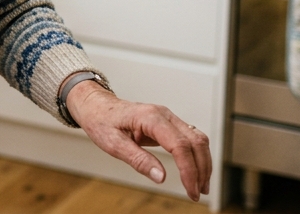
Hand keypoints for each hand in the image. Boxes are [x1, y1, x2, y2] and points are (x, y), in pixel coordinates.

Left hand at [67, 81, 211, 200]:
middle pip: (195, 141)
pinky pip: (190, 139)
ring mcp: (168, 118)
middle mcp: (164, 115)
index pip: (180, 145)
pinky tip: (195, 171)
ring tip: (201, 186)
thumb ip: (138, 160)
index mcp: (151, 118)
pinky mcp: (168, 124)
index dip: (189, 170)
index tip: (191, 190)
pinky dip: (196, 156)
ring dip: (203, 163)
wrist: (96, 106)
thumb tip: (161, 177)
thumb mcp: (113, 143)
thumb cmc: (101, 121)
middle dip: (201, 169)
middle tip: (197, 193)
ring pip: (197, 139)